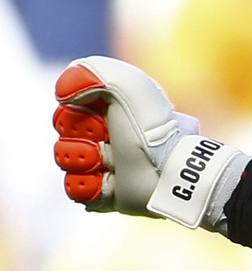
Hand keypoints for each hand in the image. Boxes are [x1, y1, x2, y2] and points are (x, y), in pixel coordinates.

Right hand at [53, 57, 246, 228]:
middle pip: (63, 142)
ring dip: (89, 165)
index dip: (73, 119)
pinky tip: (111, 183)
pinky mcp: (104, 194)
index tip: (96, 121)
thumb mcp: (129, 88)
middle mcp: (104, 139)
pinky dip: (92, 188)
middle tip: (108, 144)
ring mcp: (103, 167)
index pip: (66, 115)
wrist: (169, 172)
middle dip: (81, 144)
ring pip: (68, 167)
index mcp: (109, 115)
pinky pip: (76, 192)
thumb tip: (63, 94)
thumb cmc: (150, 129)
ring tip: (114, 166)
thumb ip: (94, 75)